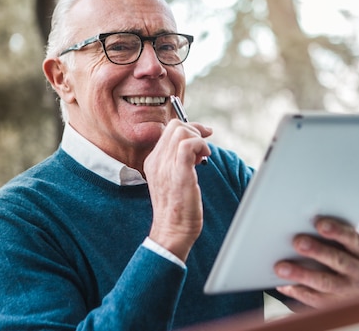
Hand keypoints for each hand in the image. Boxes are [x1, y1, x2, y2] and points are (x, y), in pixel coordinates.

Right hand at [145, 119, 211, 261]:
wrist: (172, 231)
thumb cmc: (177, 209)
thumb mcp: (172, 180)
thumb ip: (178, 163)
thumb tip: (195, 148)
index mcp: (153, 161)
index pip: (168, 130)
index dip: (189, 129)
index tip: (203, 137)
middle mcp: (156, 161)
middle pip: (174, 126)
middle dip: (195, 131)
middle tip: (204, 149)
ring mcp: (166, 166)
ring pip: (181, 132)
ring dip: (198, 139)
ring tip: (203, 157)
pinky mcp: (179, 173)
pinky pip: (188, 145)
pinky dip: (200, 145)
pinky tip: (204, 158)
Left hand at [274, 217, 358, 308]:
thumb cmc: (347, 255)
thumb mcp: (350, 246)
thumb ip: (335, 236)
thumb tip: (304, 223)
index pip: (354, 239)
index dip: (337, 231)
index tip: (319, 224)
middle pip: (340, 261)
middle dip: (317, 251)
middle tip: (297, 242)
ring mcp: (352, 292)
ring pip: (326, 283)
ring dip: (302, 274)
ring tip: (281, 267)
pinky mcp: (337, 306)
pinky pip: (316, 300)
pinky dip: (298, 291)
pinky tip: (283, 284)